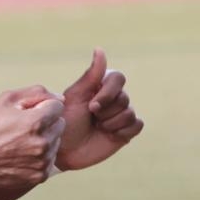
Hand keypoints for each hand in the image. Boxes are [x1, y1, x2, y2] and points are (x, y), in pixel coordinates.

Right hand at [0, 85, 64, 187]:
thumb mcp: (7, 99)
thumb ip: (37, 93)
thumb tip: (60, 98)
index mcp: (37, 121)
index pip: (58, 106)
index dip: (43, 107)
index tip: (29, 113)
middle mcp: (43, 142)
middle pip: (60, 124)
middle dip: (47, 123)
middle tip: (25, 128)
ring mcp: (43, 161)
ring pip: (56, 143)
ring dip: (45, 140)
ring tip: (22, 142)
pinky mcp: (40, 175)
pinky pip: (50, 160)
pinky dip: (41, 157)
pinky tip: (24, 155)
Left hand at [55, 49, 144, 171]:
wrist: (63, 150)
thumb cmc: (65, 121)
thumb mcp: (75, 96)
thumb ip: (91, 75)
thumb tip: (100, 49)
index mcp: (101, 86)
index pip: (118, 78)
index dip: (108, 93)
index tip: (92, 106)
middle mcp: (114, 98)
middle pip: (124, 98)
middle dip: (106, 112)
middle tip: (91, 119)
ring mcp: (121, 115)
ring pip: (130, 113)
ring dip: (111, 123)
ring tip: (97, 128)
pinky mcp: (126, 131)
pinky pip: (137, 125)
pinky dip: (123, 130)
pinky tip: (109, 135)